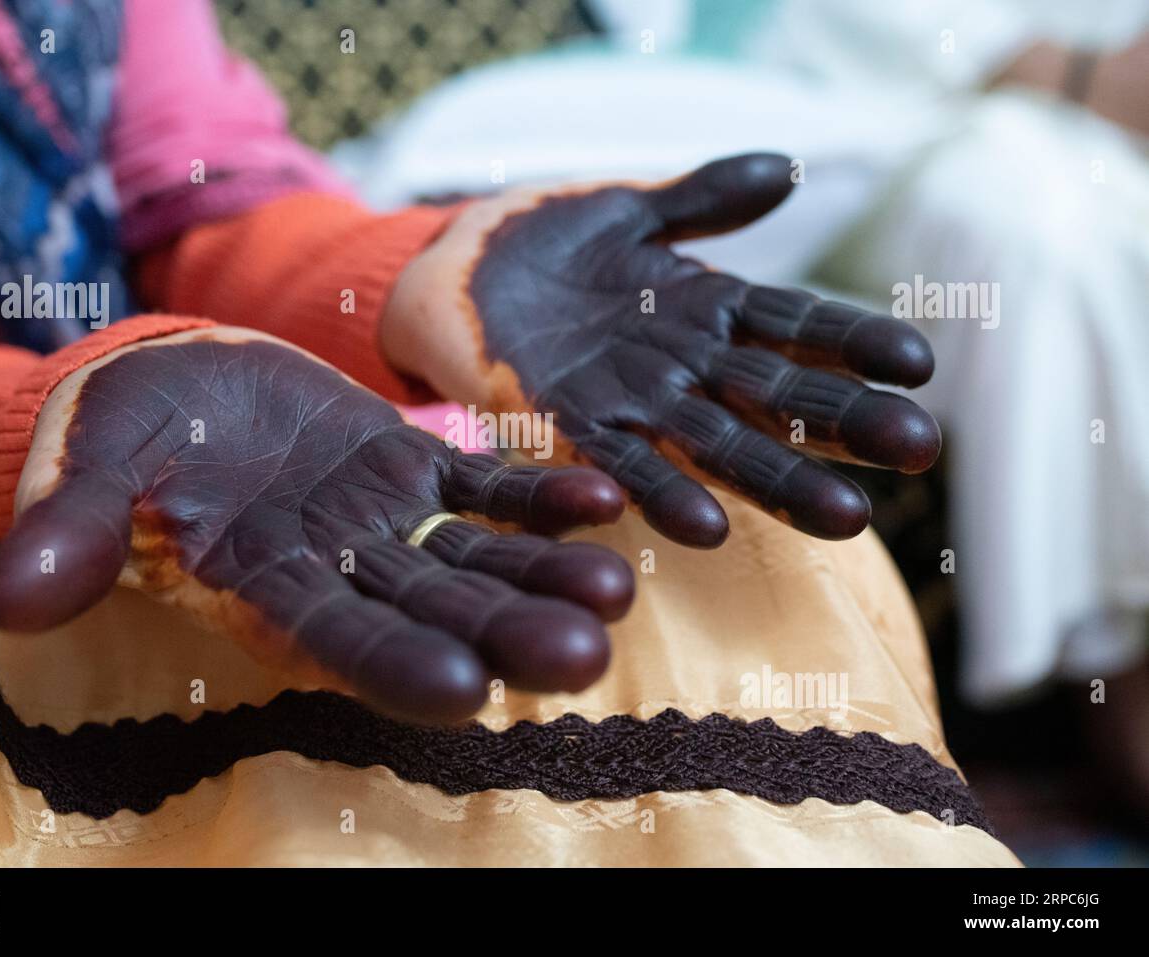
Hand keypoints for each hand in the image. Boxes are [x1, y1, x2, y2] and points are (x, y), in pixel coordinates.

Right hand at [0, 328, 632, 722]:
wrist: (173, 383)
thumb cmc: (122, 436)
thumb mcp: (88, 474)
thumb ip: (73, 533)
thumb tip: (20, 600)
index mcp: (262, 587)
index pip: (333, 639)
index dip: (393, 664)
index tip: (463, 692)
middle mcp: (341, 570)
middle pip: (433, 611)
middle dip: (505, 634)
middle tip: (582, 656)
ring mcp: (388, 521)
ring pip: (478, 557)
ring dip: (547, 574)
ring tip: (616, 590)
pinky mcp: (416, 468)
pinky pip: (487, 483)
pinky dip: (540, 490)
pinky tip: (606, 497)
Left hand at [384, 154, 939, 546]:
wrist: (453, 273)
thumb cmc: (549, 241)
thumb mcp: (630, 209)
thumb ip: (703, 199)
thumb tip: (787, 171)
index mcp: (705, 309)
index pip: (795, 325)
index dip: (852, 342)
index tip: (919, 363)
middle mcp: (680, 364)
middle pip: (774, 396)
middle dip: (846, 425)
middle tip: (919, 451)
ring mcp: (628, 400)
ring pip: (716, 444)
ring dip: (778, 480)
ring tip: (845, 516)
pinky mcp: (564, 425)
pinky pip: (619, 463)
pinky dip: (662, 493)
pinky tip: (708, 528)